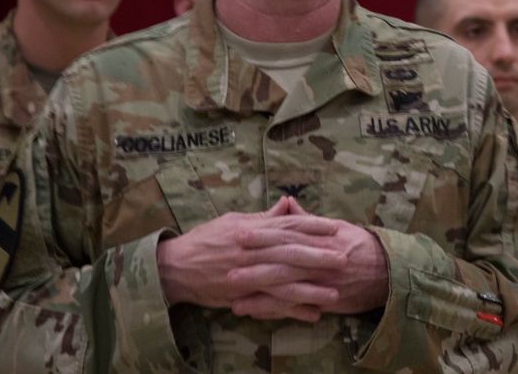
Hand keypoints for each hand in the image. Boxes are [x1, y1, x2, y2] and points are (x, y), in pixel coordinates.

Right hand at [157, 196, 347, 318]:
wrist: (175, 267)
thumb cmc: (205, 240)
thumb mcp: (233, 221)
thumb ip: (263, 218)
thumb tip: (287, 204)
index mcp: (250, 230)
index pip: (286, 226)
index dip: (312, 227)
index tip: (334, 228)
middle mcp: (250, 251)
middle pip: (290, 252)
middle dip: (318, 256)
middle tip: (343, 258)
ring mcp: (245, 275)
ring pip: (283, 281)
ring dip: (310, 288)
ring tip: (334, 292)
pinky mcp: (241, 295)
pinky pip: (270, 304)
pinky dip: (291, 310)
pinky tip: (312, 314)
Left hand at [229, 199, 389, 317]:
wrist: (388, 271)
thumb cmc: (360, 245)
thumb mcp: (335, 226)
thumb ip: (306, 219)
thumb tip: (287, 202)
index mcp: (319, 237)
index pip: (286, 234)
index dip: (261, 234)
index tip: (238, 233)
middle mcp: (319, 258)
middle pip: (282, 260)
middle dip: (253, 263)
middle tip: (227, 264)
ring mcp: (322, 281)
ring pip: (285, 286)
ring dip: (257, 292)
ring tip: (232, 294)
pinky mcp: (325, 300)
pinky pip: (295, 306)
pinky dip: (273, 310)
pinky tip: (254, 311)